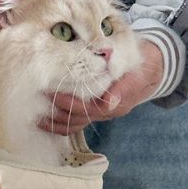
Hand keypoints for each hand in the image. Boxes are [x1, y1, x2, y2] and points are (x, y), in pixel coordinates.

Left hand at [37, 40, 163, 134]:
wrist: (151, 68)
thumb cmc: (141, 65)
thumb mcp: (137, 72)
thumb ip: (123, 87)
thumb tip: (108, 104)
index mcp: (117, 102)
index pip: (92, 109)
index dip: (72, 104)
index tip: (56, 94)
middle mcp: (107, 111)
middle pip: (80, 118)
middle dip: (58, 110)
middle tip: (39, 97)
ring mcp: (99, 112)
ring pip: (75, 123)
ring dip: (55, 120)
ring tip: (36, 111)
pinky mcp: (92, 110)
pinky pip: (74, 122)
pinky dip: (58, 122)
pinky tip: (43, 118)